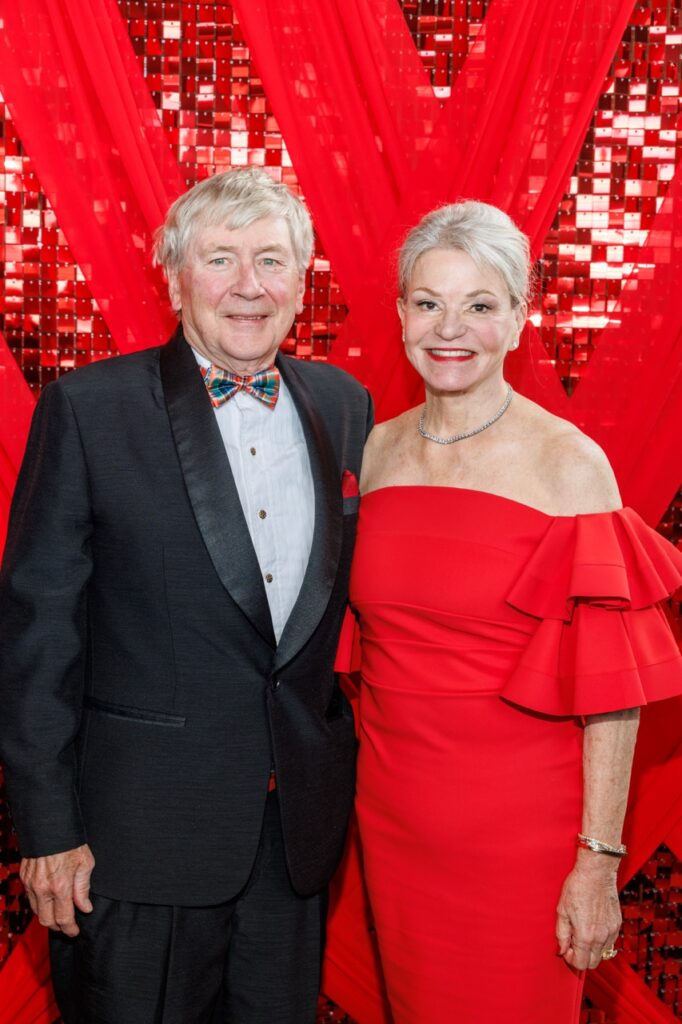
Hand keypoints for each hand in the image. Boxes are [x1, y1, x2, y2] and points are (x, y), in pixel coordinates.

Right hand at [20, 844, 94, 936]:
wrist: (49, 825)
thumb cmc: (71, 842)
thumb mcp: (85, 863)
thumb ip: (83, 888)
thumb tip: (85, 907)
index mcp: (60, 886)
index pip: (63, 918)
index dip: (70, 929)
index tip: (75, 932)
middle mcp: (42, 888)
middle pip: (47, 920)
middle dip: (58, 927)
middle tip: (67, 926)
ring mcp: (31, 883)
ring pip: (36, 911)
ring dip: (47, 916)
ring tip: (59, 913)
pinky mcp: (24, 877)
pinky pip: (30, 898)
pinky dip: (39, 903)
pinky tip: (49, 899)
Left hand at [556, 854, 621, 969]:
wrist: (596, 872)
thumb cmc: (577, 887)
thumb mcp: (562, 910)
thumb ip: (561, 934)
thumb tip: (562, 949)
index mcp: (586, 936)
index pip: (581, 963)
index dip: (571, 959)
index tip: (566, 949)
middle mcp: (601, 937)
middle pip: (593, 963)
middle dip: (581, 957)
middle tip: (573, 942)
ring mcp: (611, 931)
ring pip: (602, 953)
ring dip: (591, 949)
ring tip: (582, 931)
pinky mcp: (617, 924)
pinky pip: (610, 942)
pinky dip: (600, 940)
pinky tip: (592, 926)